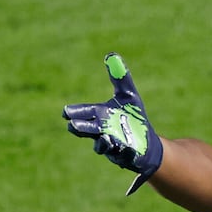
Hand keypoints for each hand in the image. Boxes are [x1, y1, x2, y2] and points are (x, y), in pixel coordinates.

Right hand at [63, 53, 162, 194]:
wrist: (146, 142)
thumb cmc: (133, 118)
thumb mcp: (129, 95)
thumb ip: (120, 78)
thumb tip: (112, 55)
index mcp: (102, 117)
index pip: (87, 113)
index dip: (77, 112)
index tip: (66, 111)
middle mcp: (104, 132)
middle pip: (90, 130)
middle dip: (82, 128)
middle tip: (72, 126)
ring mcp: (113, 146)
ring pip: (104, 145)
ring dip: (103, 142)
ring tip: (106, 138)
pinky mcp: (125, 157)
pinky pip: (122, 156)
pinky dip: (122, 152)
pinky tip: (125, 148)